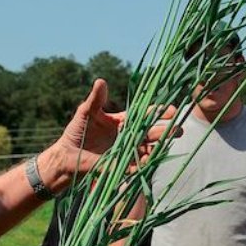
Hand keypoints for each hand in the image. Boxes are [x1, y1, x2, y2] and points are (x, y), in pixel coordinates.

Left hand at [50, 80, 175, 177]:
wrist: (66, 155)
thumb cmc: (77, 131)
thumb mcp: (86, 112)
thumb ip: (96, 99)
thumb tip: (101, 81)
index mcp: (123, 121)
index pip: (144, 115)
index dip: (159, 113)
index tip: (172, 110)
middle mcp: (128, 136)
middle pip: (151, 132)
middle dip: (166, 131)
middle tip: (179, 129)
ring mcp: (126, 151)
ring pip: (148, 148)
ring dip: (159, 147)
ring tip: (168, 143)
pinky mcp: (121, 165)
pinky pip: (136, 165)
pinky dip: (143, 163)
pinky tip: (150, 159)